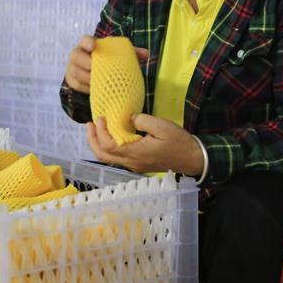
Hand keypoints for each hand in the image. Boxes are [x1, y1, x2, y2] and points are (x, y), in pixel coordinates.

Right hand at [64, 35, 148, 93]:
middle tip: (99, 70)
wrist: (93, 71)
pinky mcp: (71, 81)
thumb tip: (146, 54)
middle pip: (76, 56)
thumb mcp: (117, 54)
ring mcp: (72, 67)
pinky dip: (86, 87)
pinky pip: (77, 85)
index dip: (87, 43)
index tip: (93, 47)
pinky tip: (97, 89)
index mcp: (88, 44)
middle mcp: (77, 54)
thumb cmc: (107, 60)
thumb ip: (131, 53)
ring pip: (76, 72)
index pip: (84, 40)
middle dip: (87, 64)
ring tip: (101, 82)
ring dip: (88, 78)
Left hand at [86, 114, 204, 176]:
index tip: (100, 117)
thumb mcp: (163, 126)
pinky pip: (116, 158)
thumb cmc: (179, 142)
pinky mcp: (137, 164)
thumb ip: (143, 120)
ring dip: (97, 144)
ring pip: (107, 158)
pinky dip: (107, 147)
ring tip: (95, 129)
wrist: (193, 159)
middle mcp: (131, 162)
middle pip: (102, 155)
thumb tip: (129, 118)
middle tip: (89, 124)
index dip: (100, 131)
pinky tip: (110, 135)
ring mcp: (133, 165)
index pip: (108, 145)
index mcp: (136, 152)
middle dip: (92, 139)